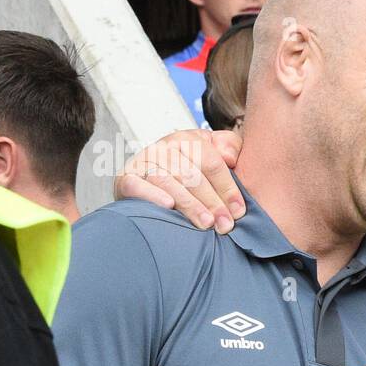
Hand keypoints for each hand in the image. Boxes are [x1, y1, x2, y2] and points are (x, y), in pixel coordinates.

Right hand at [114, 128, 244, 232]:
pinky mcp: (125, 178)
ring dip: (189, 204)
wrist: (149, 177)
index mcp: (187, 139)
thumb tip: (230, 158)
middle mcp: (163, 148)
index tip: (239, 211)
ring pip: (168, 181)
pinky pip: (136, 185)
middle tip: (225, 225)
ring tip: (206, 224)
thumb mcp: (213, 151)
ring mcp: (143, 162)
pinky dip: (152, 195)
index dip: (228, 187)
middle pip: (192, 175)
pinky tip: (168, 207)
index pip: (211, 162)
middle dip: (212, 202)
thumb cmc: (190, 167)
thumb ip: (229, 147)